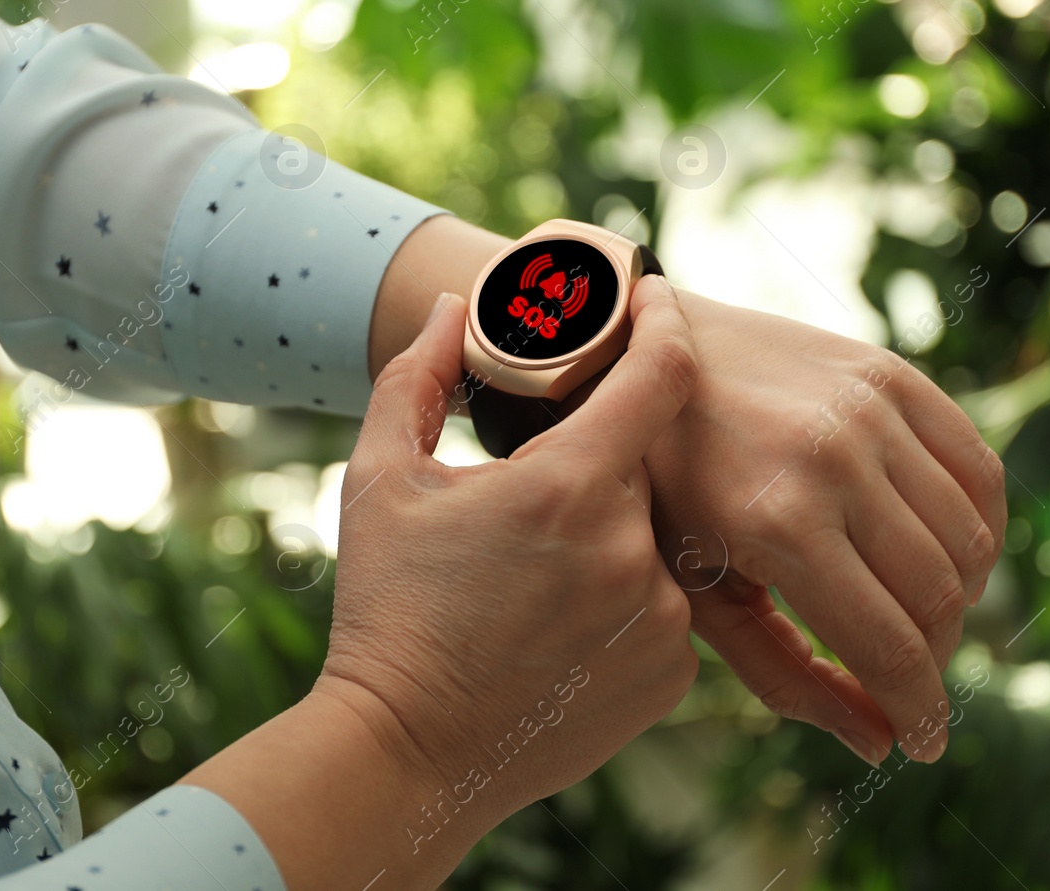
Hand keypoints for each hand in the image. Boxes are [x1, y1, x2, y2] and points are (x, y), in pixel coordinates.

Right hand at [322, 276, 699, 827]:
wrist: (405, 752)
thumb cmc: (386, 609)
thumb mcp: (379, 480)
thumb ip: (416, 378)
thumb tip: (450, 308)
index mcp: (568, 486)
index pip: (659, 374)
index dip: (664, 322)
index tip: (656, 298)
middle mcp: (634, 550)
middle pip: (641, 466)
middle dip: (593, 465)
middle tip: (529, 500)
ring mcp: (663, 620)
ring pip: (655, 537)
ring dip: (609, 535)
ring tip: (531, 581)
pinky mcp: (671, 675)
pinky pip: (666, 604)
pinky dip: (625, 599)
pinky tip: (556, 627)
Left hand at [627, 292, 1005, 765]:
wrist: (644, 356)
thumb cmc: (660, 488)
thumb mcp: (695, 587)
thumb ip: (783, 672)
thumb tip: (877, 743)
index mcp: (777, 521)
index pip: (888, 645)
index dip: (919, 711)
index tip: (925, 744)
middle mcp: (835, 460)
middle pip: (939, 597)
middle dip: (935, 659)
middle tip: (909, 678)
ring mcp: (870, 410)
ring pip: (971, 539)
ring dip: (961, 599)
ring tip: (920, 617)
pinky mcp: (893, 375)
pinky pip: (980, 468)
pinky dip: (981, 524)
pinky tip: (946, 552)